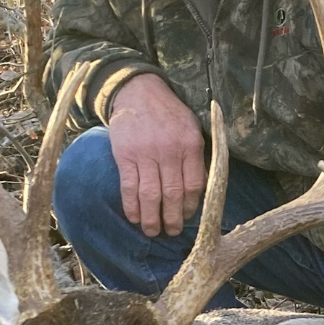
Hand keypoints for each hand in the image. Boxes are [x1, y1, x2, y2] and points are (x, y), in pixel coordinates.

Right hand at [106, 72, 207, 236]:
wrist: (138, 92)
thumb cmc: (169, 113)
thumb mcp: (192, 128)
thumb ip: (196, 157)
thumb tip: (198, 190)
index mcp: (190, 145)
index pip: (194, 185)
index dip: (190, 207)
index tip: (186, 217)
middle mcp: (169, 151)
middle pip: (173, 194)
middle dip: (172, 219)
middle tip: (171, 232)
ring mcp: (146, 154)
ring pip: (150, 195)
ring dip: (151, 218)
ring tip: (152, 231)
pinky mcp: (125, 155)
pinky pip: (129, 187)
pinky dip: (131, 206)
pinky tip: (134, 217)